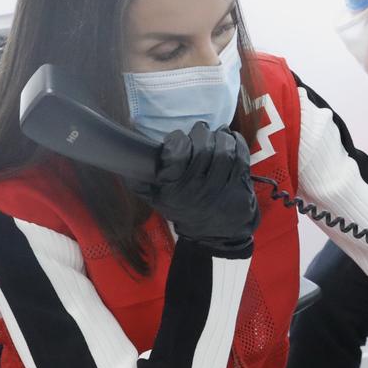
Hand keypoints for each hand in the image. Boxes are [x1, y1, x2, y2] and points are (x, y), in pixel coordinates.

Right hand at [128, 121, 258, 252]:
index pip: (177, 154)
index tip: (180, 138)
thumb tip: (126, 164)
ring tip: (217, 134)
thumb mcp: (157, 201)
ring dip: (221, 136)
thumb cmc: (185, 211)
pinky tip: (232, 138)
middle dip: (202, 134)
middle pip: (203, 149)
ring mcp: (220, 189)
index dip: (178, 140)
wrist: (214, 236)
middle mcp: (197, 189)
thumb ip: (141, 183)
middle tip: (200, 131)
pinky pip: (241, 158)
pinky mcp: (239, 188)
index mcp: (175, 189)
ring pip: (223, 151)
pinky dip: (238, 143)